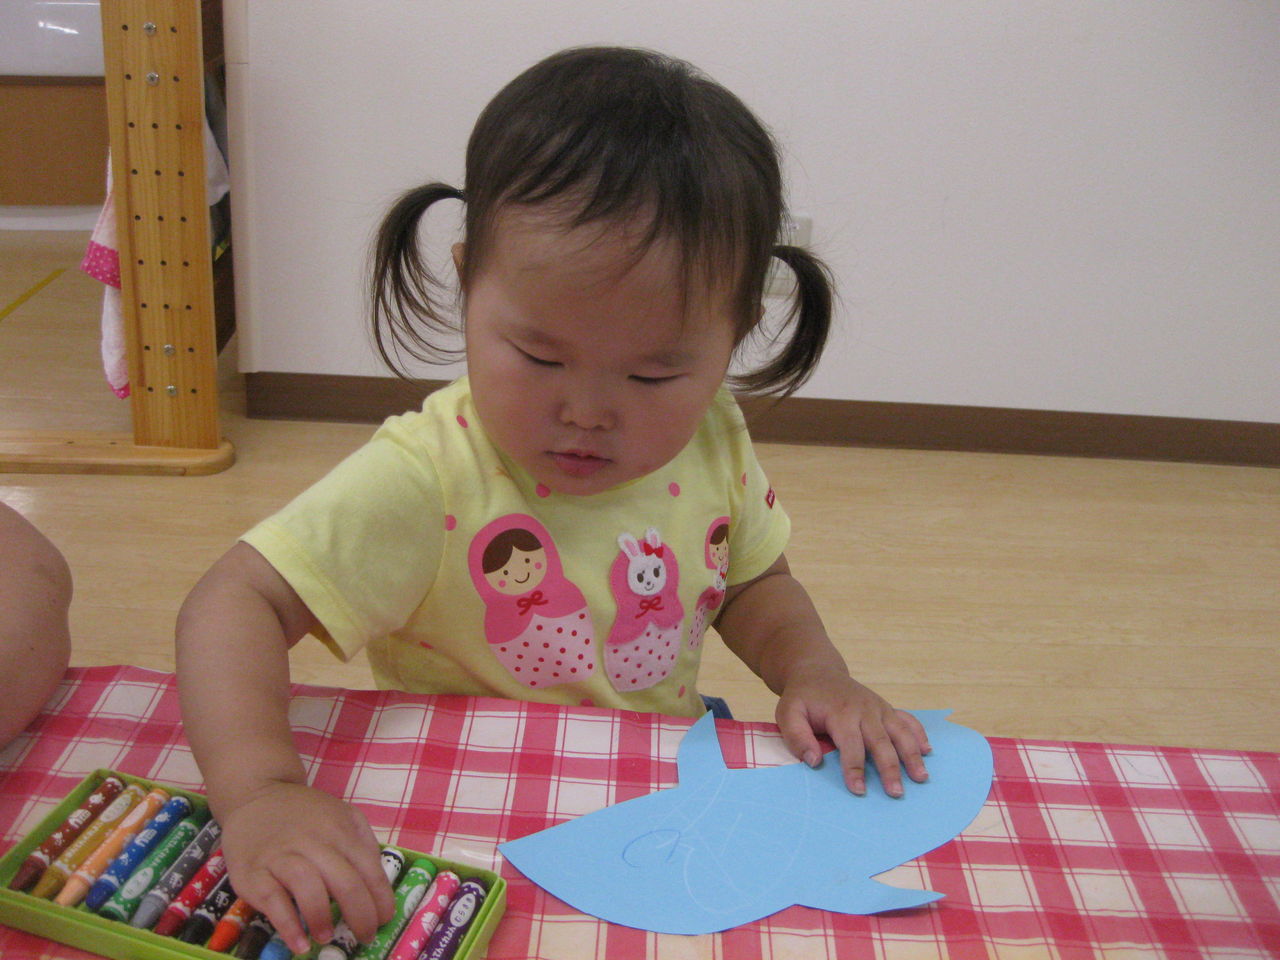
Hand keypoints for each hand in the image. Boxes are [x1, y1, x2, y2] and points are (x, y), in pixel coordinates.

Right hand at [215, 780, 395, 954]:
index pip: (369, 869)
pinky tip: (299, 943)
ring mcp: (281, 856)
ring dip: (322, 918)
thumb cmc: (304, 813)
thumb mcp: (342, 814)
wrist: (255, 796)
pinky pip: (272, 900)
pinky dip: (288, 925)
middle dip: (360, 915)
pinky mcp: (252, 872)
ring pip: (308, 887)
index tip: (384, 920)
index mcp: (339, 831)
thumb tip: (378, 881)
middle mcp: (313, 842)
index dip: (380, 899)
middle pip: (344, 881)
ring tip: (328, 938)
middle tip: (364, 937)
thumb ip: (362, 842)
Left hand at [775, 668, 930, 797]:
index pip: (851, 745)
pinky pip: (907, 720)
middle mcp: (864, 709)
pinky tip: (927, 751)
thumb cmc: (803, 698)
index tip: (859, 790)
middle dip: (890, 768)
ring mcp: (878, 708)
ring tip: (921, 777)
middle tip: (896, 793)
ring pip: (900, 732)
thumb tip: (815, 761)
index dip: (854, 769)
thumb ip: (797, 737)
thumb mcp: (787, 713)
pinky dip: (919, 734)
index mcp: (840, 712)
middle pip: (881, 742)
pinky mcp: (886, 708)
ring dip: (912, 755)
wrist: (818, 672)